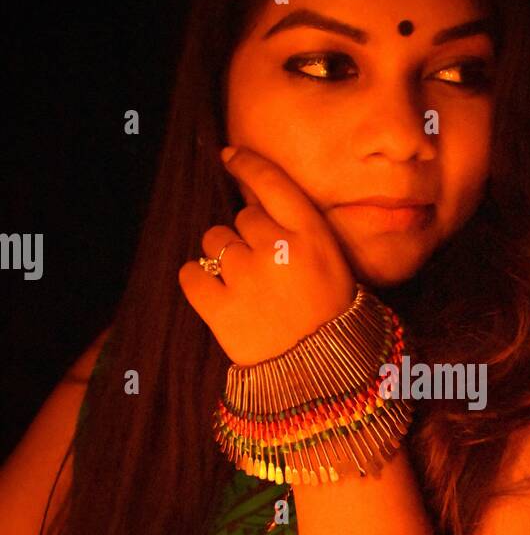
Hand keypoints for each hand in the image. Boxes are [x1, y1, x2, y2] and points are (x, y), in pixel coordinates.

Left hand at [178, 147, 356, 364]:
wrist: (325, 379)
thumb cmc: (332, 321)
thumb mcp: (334, 265)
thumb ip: (300, 231)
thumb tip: (255, 203)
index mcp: (312, 236)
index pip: (272, 182)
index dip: (247, 164)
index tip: (230, 155)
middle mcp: (278, 248)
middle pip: (242, 217)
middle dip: (247, 236)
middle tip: (266, 271)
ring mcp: (246, 277)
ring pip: (215, 241)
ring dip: (223, 258)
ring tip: (246, 289)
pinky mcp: (219, 307)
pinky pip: (190, 274)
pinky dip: (199, 281)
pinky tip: (217, 297)